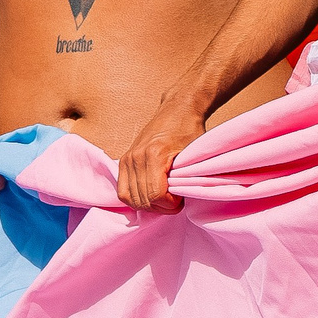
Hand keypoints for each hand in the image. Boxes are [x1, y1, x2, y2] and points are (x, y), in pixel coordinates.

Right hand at [119, 96, 207, 212]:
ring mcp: (127, 159)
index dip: (170, 205)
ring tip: (164, 200)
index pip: (156, 195)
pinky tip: (150, 197)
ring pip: (130, 198)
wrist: (177, 110)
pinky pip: (123, 190)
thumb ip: (186, 177)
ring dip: (148, 206)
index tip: (180, 200)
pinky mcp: (124, 160)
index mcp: (155, 155)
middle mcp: (136, 157)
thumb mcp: (194, 153)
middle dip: (160, 207)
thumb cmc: (189, 130)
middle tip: (174, 203)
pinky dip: (135, 199)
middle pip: (142, 200)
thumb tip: (181, 201)